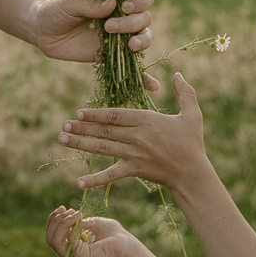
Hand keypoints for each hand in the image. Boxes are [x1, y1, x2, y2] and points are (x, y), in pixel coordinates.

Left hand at [28, 0, 157, 90]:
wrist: (43, 31)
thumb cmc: (56, 11)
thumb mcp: (69, 3)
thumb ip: (89, 4)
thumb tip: (112, 4)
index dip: (140, 1)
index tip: (124, 6)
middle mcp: (123, 17)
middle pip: (145, 18)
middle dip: (132, 23)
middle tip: (109, 26)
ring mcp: (120, 37)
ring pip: (144, 38)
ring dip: (142, 41)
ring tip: (129, 45)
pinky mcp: (112, 56)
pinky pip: (132, 66)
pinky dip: (144, 77)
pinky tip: (153, 85)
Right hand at [46, 207, 142, 256]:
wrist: (128, 246)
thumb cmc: (113, 235)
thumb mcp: (89, 224)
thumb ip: (75, 222)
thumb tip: (62, 214)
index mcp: (70, 250)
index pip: (51, 236)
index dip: (53, 220)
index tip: (63, 207)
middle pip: (49, 238)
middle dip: (57, 220)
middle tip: (73, 211)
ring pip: (54, 240)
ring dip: (63, 223)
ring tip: (78, 214)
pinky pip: (68, 240)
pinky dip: (75, 227)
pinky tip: (87, 221)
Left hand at [59, 71, 215, 193]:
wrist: (192, 172)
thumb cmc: (192, 142)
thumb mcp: (193, 114)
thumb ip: (186, 93)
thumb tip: (178, 74)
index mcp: (147, 120)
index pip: (116, 115)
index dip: (96, 114)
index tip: (79, 111)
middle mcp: (137, 137)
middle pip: (105, 130)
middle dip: (82, 127)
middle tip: (64, 125)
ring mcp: (133, 154)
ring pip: (102, 148)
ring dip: (81, 144)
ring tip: (62, 140)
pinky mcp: (133, 170)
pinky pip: (111, 175)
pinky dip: (95, 179)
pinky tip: (79, 181)